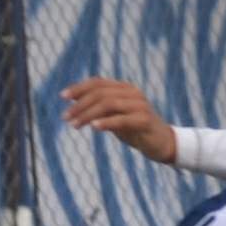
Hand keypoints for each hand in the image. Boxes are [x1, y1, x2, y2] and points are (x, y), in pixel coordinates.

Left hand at [63, 78, 178, 165]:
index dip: (79, 88)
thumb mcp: (114, 116)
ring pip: (108, 104)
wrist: (162, 142)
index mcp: (125, 88)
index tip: (63, 97)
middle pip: (101, 93)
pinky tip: (94, 127)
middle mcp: (133, 93)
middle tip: (66, 118)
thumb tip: (74, 104)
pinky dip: (106, 122)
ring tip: (74, 125)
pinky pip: (122, 119)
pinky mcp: (145, 120)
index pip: (98, 83)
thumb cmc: (135, 129)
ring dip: (88, 114)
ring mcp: (140, 105)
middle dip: (80, 105)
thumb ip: (99, 109)